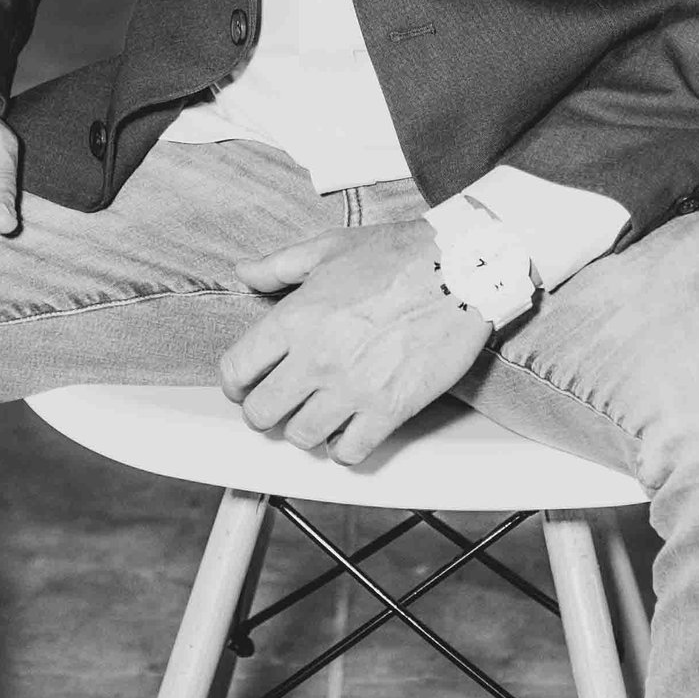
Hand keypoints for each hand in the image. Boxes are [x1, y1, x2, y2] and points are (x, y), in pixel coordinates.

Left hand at [219, 218, 489, 465]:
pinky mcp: (390, 408)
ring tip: (315, 415)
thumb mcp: (330, 247)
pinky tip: (349, 429)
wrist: (462, 269)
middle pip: (262, 413)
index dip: (236, 382)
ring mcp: (353, 387)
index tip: (245, 386)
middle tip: (278, 404)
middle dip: (263, 411)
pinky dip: (344, 447)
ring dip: (304, 430)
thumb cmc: (401, 254)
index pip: (237, 369)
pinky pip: (350, 451)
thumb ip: (279, 265)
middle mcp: (317, 357)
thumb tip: (245, 271)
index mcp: (296, 317)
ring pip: (302, 436)